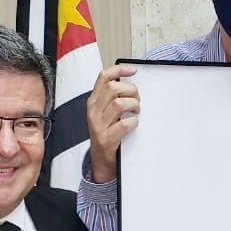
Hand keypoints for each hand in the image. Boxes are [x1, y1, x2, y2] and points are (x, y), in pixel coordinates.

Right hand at [86, 63, 140, 182]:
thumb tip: (131, 82)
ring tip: (136, 112)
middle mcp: (93, 111)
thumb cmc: (106, 133)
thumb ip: (113, 97)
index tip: (133, 70)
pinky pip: (124, 124)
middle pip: (114, 88)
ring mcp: (98, 125)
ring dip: (134, 106)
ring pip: (120, 104)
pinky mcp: (106, 139)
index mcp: (93, 101)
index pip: (104, 77)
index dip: (119, 69)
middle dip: (131, 91)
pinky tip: (133, 124)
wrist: (101, 160)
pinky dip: (133, 122)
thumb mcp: (105, 112)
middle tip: (137, 100)